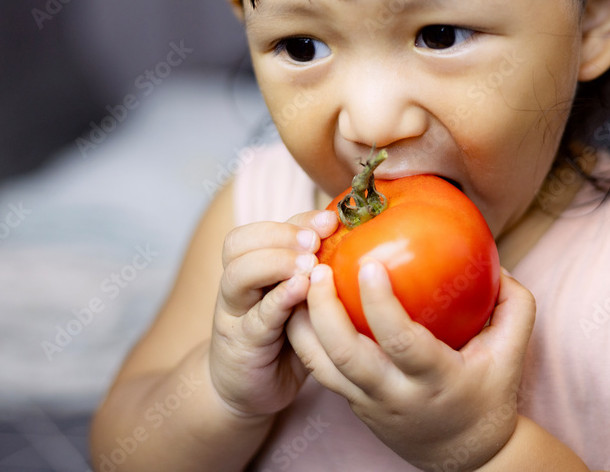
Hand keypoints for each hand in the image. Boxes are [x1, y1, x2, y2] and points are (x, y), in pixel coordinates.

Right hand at [209, 209, 338, 417]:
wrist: (248, 390)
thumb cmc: (285, 339)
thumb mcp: (303, 301)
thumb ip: (320, 273)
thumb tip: (373, 244)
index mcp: (254, 267)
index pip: (263, 229)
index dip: (297, 220)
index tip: (331, 220)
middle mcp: (239, 284)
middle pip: (240, 243)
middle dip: (281, 234)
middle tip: (316, 239)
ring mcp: (235, 313)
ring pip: (239, 274)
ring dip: (276, 262)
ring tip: (309, 263)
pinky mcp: (241, 343)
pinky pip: (255, 317)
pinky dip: (278, 300)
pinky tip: (301, 290)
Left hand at [287, 260, 535, 469]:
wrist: (465, 454)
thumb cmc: (489, 394)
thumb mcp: (512, 353)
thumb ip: (513, 306)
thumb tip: (497, 261)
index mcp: (436, 380)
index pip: (403, 343)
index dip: (382, 305)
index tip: (369, 265)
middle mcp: (396, 394)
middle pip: (348, 356)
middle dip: (326, 311)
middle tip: (319, 268)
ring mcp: (369, 402)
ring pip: (322, 367)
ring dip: (304, 324)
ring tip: (296, 280)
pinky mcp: (353, 403)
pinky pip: (319, 370)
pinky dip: (303, 337)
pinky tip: (297, 303)